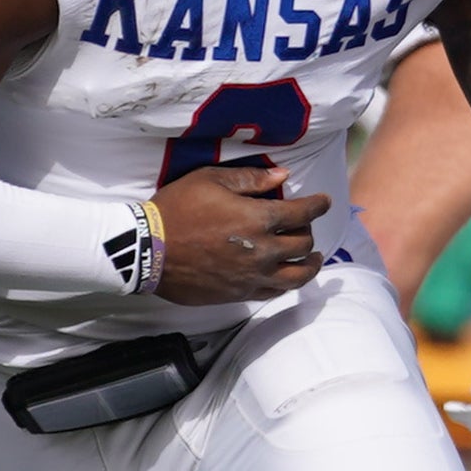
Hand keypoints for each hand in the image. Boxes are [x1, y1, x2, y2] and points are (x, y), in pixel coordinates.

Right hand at [151, 165, 330, 305]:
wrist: (146, 250)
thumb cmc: (177, 209)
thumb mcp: (210, 180)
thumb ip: (251, 179)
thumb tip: (283, 176)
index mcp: (258, 219)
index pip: (303, 213)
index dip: (319, 205)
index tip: (324, 200)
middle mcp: (262, 251)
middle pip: (303, 244)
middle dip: (309, 231)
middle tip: (305, 225)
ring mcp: (252, 276)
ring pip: (297, 276)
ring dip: (310, 265)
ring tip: (313, 258)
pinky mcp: (239, 294)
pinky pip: (274, 292)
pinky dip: (286, 283)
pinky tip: (286, 276)